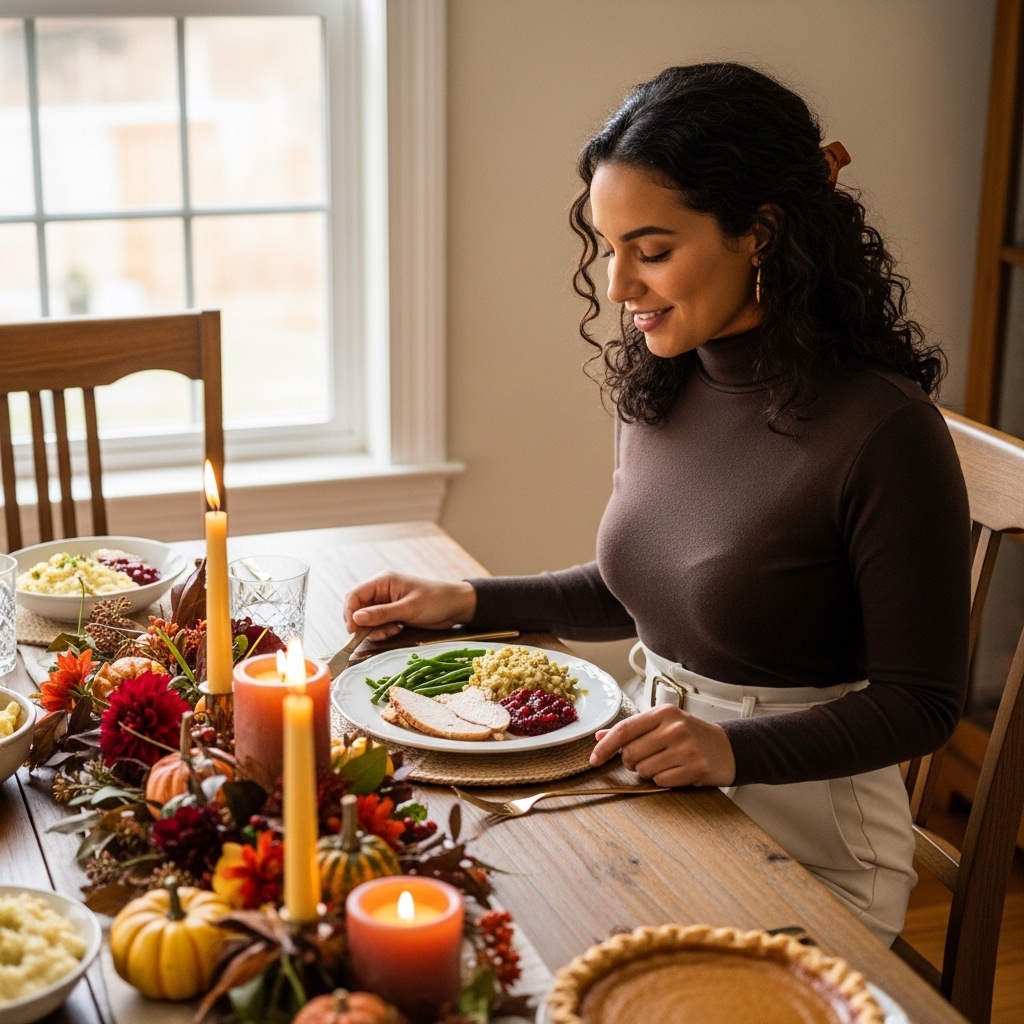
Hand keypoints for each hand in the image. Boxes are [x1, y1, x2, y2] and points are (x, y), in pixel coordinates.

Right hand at [343, 572, 477, 640]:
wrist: (457, 606)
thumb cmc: (436, 600)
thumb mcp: (409, 608)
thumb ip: (381, 614)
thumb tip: (356, 617)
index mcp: (383, 581)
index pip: (354, 595)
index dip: (350, 612)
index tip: (353, 630)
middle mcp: (382, 591)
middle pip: (359, 608)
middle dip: (364, 624)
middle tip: (376, 633)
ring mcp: (387, 603)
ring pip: (368, 619)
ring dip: (376, 629)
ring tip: (393, 630)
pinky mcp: (393, 613)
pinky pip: (379, 624)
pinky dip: (383, 630)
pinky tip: (397, 629)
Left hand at [590, 704, 736, 787]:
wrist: (728, 748)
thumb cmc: (691, 735)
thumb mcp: (663, 724)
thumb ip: (632, 730)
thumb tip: (600, 737)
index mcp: (664, 713)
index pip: (624, 729)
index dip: (605, 747)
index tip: (594, 760)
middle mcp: (674, 728)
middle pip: (631, 753)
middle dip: (630, 762)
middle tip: (644, 759)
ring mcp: (685, 748)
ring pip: (644, 770)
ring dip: (647, 772)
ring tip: (664, 763)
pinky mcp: (695, 768)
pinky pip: (661, 781)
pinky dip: (663, 780)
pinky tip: (676, 771)